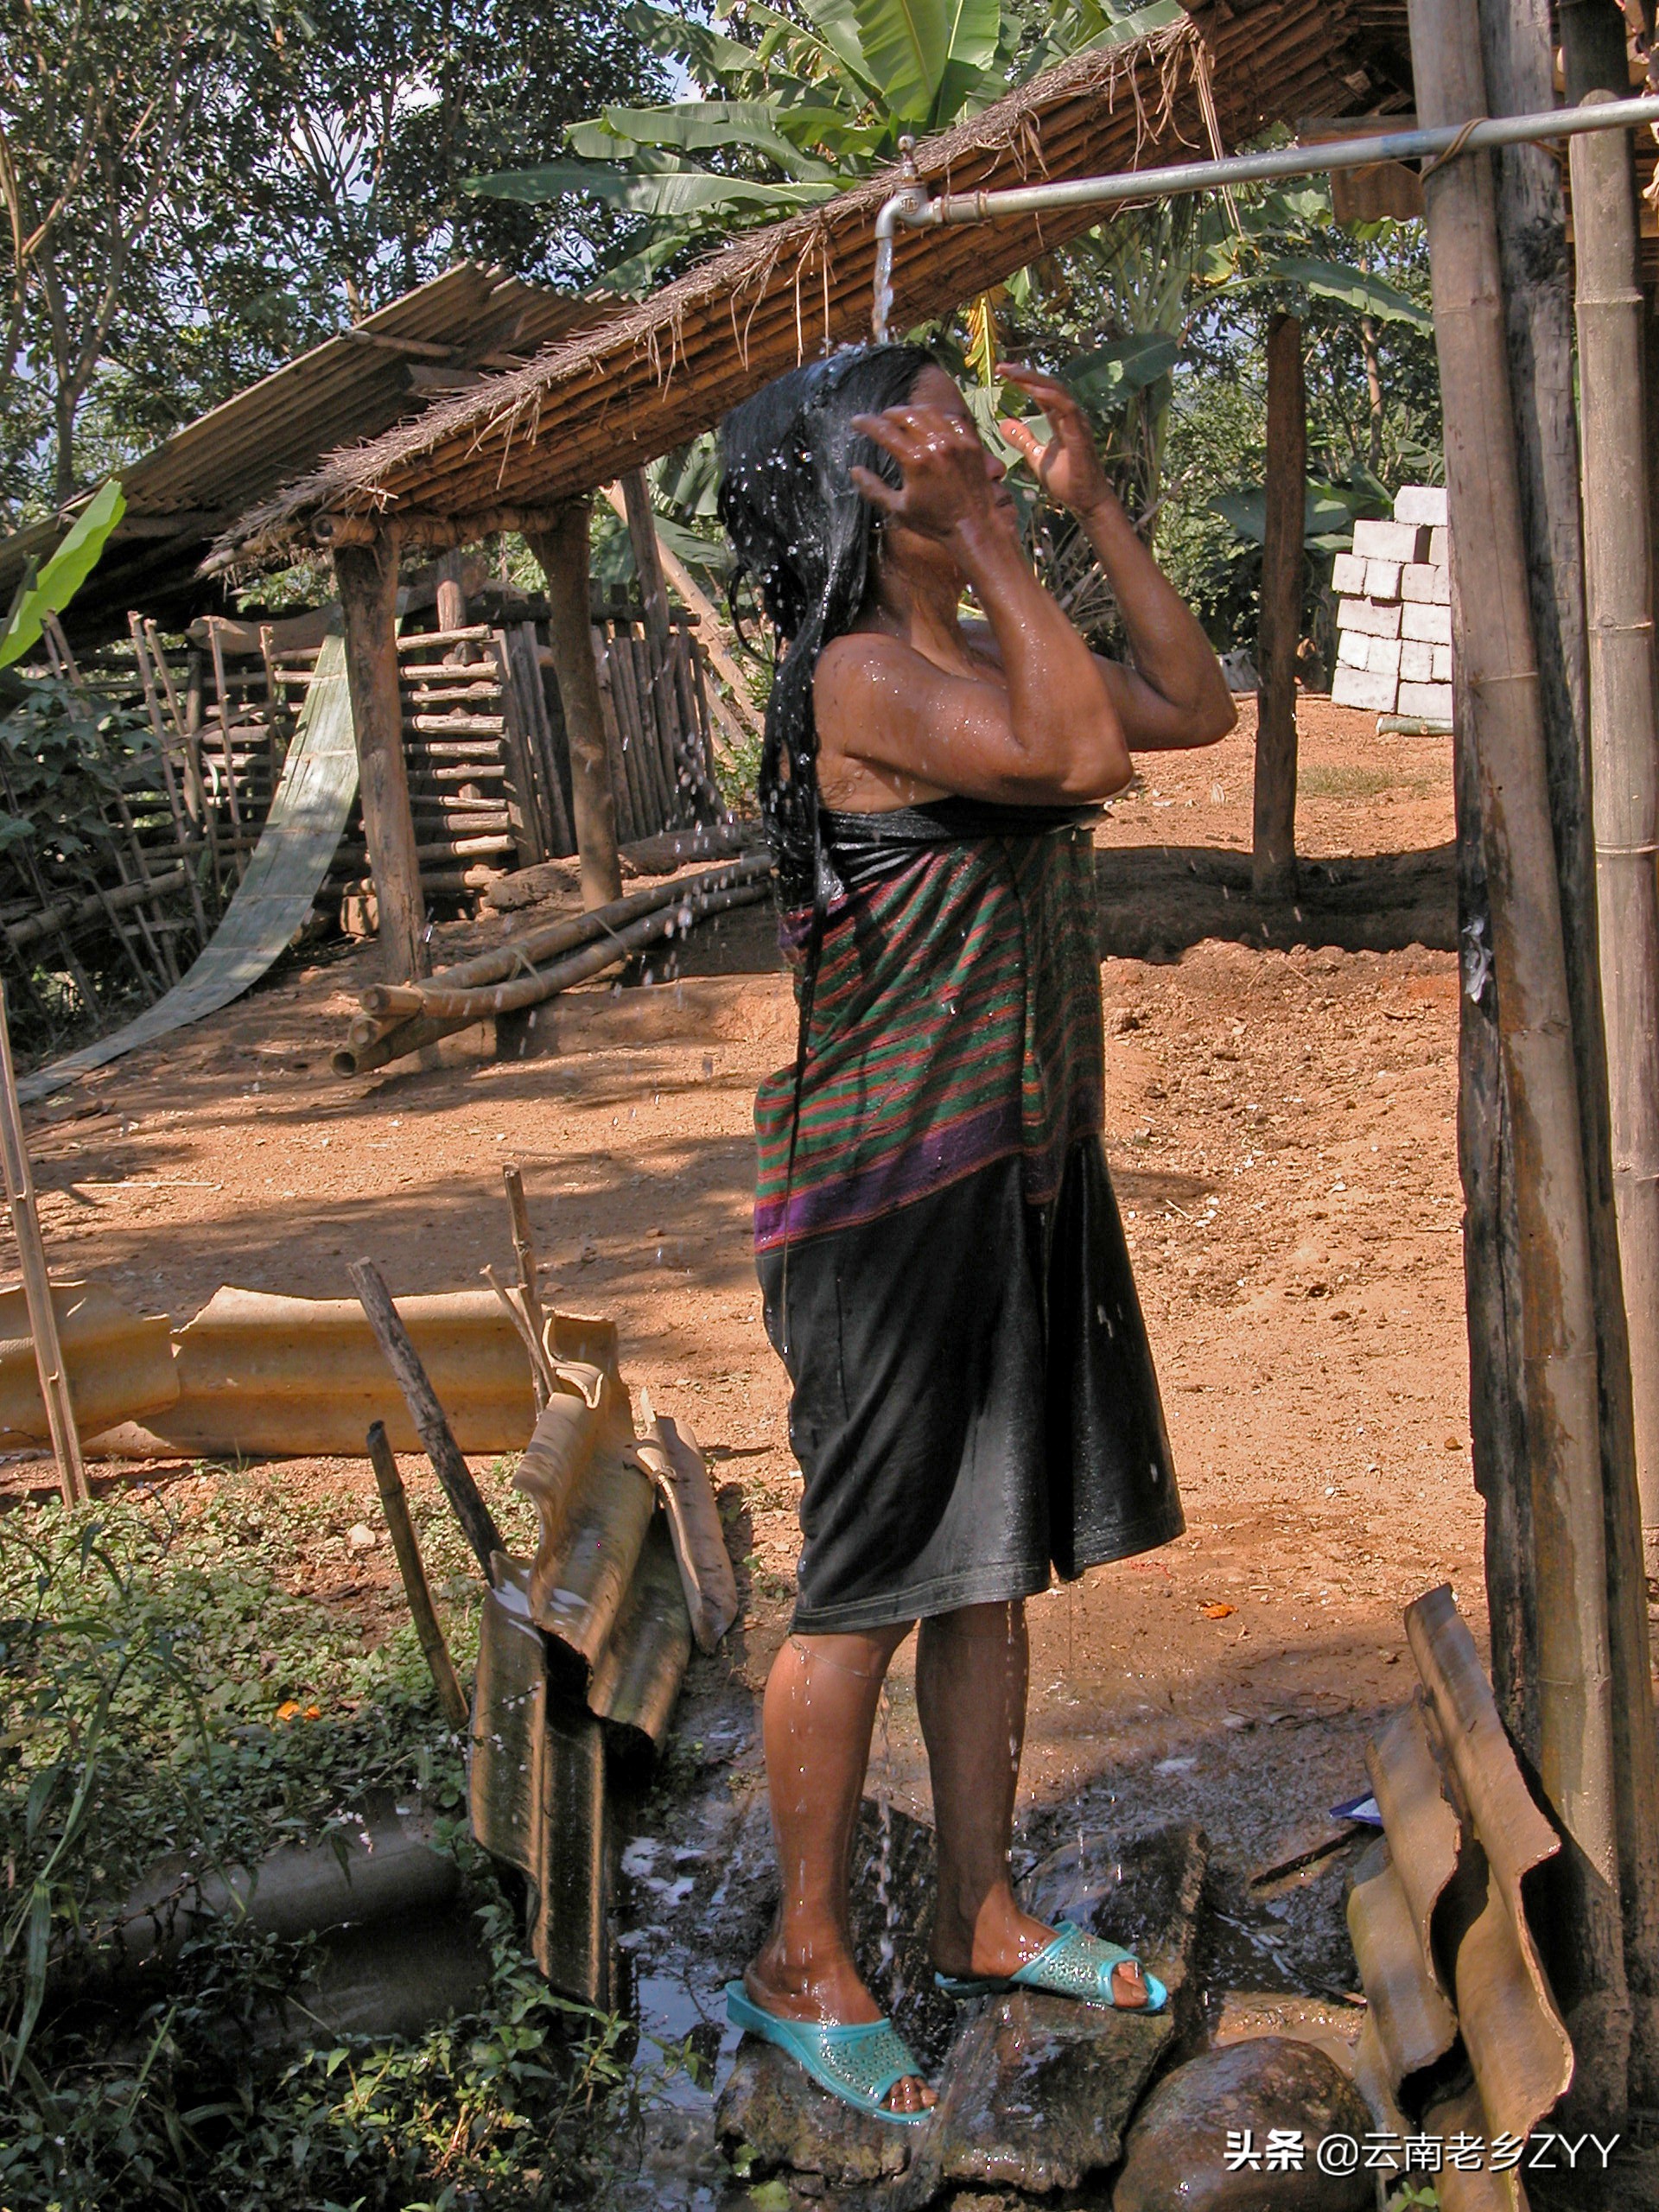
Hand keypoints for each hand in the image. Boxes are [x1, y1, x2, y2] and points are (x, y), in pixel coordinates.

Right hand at [848, 404, 1005, 540]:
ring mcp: (956, 442)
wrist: (973, 526)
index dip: (867, 423)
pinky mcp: (971, 444)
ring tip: (903, 416)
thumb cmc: (934, 522)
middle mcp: (937, 445)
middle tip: (881, 418)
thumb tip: (854, 471)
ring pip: (930, 412)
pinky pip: (952, 419)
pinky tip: (931, 422)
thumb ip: (873, 489)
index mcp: (916, 460)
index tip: (856, 421)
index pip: (885, 431)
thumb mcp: (898, 509)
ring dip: (912, 411)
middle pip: (907, 414)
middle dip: (889, 413)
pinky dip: (938, 416)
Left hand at [996, 363, 1113, 519]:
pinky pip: (1066, 408)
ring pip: (1058, 391)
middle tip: (1003, 366)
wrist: (1086, 501)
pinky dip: (1050, 397)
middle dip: (1026, 374)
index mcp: (1060, 419)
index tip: (1002, 372)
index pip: (1042, 392)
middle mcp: (1071, 416)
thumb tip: (1003, 423)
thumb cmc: (1067, 480)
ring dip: (1035, 380)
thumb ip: (1023, 439)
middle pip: (1048, 386)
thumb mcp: (1036, 456)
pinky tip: (1034, 389)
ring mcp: (1077, 423)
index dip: (1024, 380)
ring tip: (1014, 373)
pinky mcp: (1080, 434)